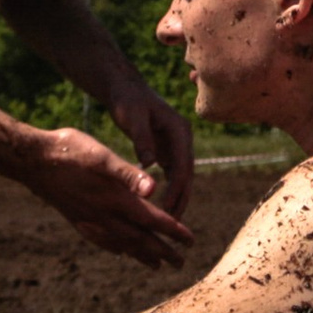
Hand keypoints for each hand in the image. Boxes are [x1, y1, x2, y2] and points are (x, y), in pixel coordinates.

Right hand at [17, 124, 192, 267]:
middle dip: (162, 251)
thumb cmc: (69, 151)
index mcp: (115, 199)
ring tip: (156, 265)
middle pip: (140, 239)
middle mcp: (103, 216)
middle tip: (180, 263)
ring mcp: (88, 220)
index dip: (173, 231)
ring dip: (141, 254)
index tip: (191, 242)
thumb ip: (129, 175)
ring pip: (122, 244)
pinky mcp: (76, 219)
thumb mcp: (102, 156)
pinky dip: (116, 248)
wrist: (31, 160)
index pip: (153, 221)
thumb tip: (154, 190)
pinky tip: (119, 250)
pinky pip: (102, 240)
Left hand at [108, 79, 195, 219]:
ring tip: (169, 221)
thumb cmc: (128, 100)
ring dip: (178, 198)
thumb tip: (149, 164)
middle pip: (187, 174)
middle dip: (182, 198)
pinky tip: (162, 208)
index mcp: (179, 130)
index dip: (177, 188)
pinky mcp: (167, 149)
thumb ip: (142, 139)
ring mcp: (176, 144)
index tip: (167, 208)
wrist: (125, 88)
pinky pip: (172, 174)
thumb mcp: (133, 117)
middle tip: (173, 223)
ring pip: (182, 177)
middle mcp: (183, 139)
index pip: (183, 164)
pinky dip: (170, 190)